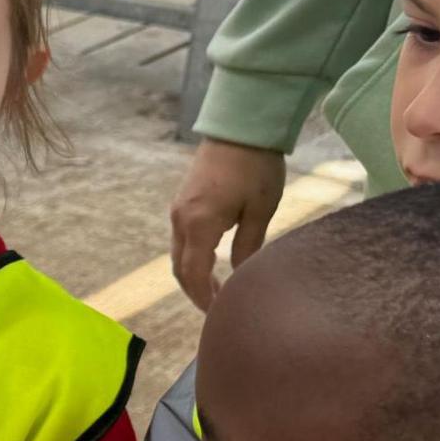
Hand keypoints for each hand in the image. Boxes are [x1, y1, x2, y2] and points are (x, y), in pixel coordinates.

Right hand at [169, 139, 286, 311]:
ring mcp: (179, 209)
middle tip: (217, 308)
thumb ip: (247, 247)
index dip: (204, 298)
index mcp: (199, 225)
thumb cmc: (256, 167)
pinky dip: (192, 257)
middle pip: (179, 268)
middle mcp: (181, 220)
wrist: (240, 126)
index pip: (194, 274)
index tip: (219, 314)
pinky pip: (181, 239)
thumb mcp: (260, 211)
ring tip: (216, 288)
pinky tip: (211, 261)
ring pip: (178, 254)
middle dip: (195, 291)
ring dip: (193, 275)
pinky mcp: (183, 201)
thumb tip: (241, 277)